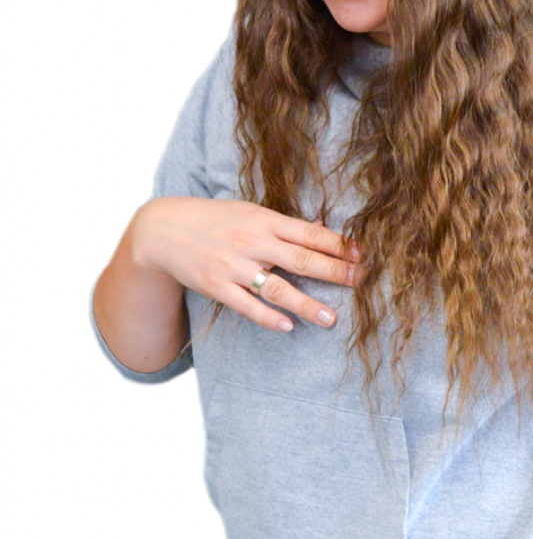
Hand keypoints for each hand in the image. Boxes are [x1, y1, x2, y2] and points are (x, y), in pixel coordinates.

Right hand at [133, 196, 362, 333]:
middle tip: (362, 282)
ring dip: (306, 304)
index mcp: (265, 220)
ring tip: (331, 318)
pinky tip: (287, 326)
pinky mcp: (215, 285)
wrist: (163, 229)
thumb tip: (322, 230)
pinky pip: (245, 305)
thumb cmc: (216, 219)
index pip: (310, 233)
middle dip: (335, 272)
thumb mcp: (250, 212)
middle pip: (301, 259)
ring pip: (276, 287)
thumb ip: (283, 225)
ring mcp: (233, 265)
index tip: (364, 255)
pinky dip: (266, 316)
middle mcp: (252, 241)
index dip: (339, 245)